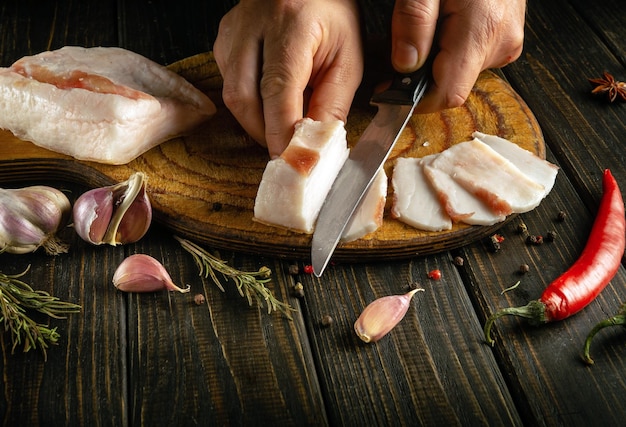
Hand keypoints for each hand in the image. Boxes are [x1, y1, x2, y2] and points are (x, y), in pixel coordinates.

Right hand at [214, 0, 362, 157]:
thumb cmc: (333, 16)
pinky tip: (268, 99)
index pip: (278, 90)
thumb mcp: (347, 59)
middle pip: (243, 98)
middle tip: (286, 151)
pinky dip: (249, 103)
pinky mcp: (223, 40)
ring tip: (281, 125)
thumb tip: (315, 146)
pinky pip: (229, 84)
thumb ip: (332, 104)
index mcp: (291, 25)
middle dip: (264, 133)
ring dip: (256, 121)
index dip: (280, 132)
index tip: (290, 160)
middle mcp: (253, 25)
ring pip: (232, 95)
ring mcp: (233, 32)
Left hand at [390, 0, 525, 111]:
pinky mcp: (506, 37)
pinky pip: (472, 57)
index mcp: (480, 31)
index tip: (391, 90)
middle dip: (423, 74)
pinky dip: (451, 49)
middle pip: (452, 84)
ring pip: (461, 72)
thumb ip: (413, 22)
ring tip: (428, 24)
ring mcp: (506, 41)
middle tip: (405, 42)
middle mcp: (500, 42)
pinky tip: (444, 24)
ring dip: (436, 59)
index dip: (417, 100)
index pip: (448, 94)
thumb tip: (405, 65)